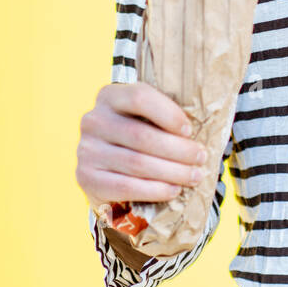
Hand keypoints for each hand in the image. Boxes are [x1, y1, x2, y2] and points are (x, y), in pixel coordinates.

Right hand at [76, 81, 205, 213]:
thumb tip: (202, 129)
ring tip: (194, 176)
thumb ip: (164, 116)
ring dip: (172, 172)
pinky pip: (126, 186)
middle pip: (142, 135)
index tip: (190, 130)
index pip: (139, 97)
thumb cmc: (138, 138)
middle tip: (201, 158)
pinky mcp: (87, 178)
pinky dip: (155, 190)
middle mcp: (93, 120)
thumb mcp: (146, 118)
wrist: (107, 170)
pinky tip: (173, 190)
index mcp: (109, 96)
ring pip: (137, 163)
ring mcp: (86, 150)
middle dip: (178, 149)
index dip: (169, 114)